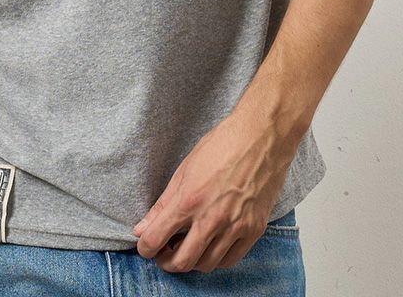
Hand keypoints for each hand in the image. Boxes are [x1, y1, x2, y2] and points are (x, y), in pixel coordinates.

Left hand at [131, 102, 300, 273]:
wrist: (260, 138)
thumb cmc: (222, 146)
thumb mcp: (184, 169)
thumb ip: (163, 204)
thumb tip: (142, 228)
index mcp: (189, 200)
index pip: (156, 239)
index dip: (145, 248)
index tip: (145, 248)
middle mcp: (211, 218)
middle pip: (182, 261)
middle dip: (166, 262)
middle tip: (163, 254)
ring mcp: (234, 227)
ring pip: (206, 265)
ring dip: (192, 262)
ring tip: (187, 248)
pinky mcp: (253, 230)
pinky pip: (230, 260)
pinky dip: (216, 259)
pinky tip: (210, 247)